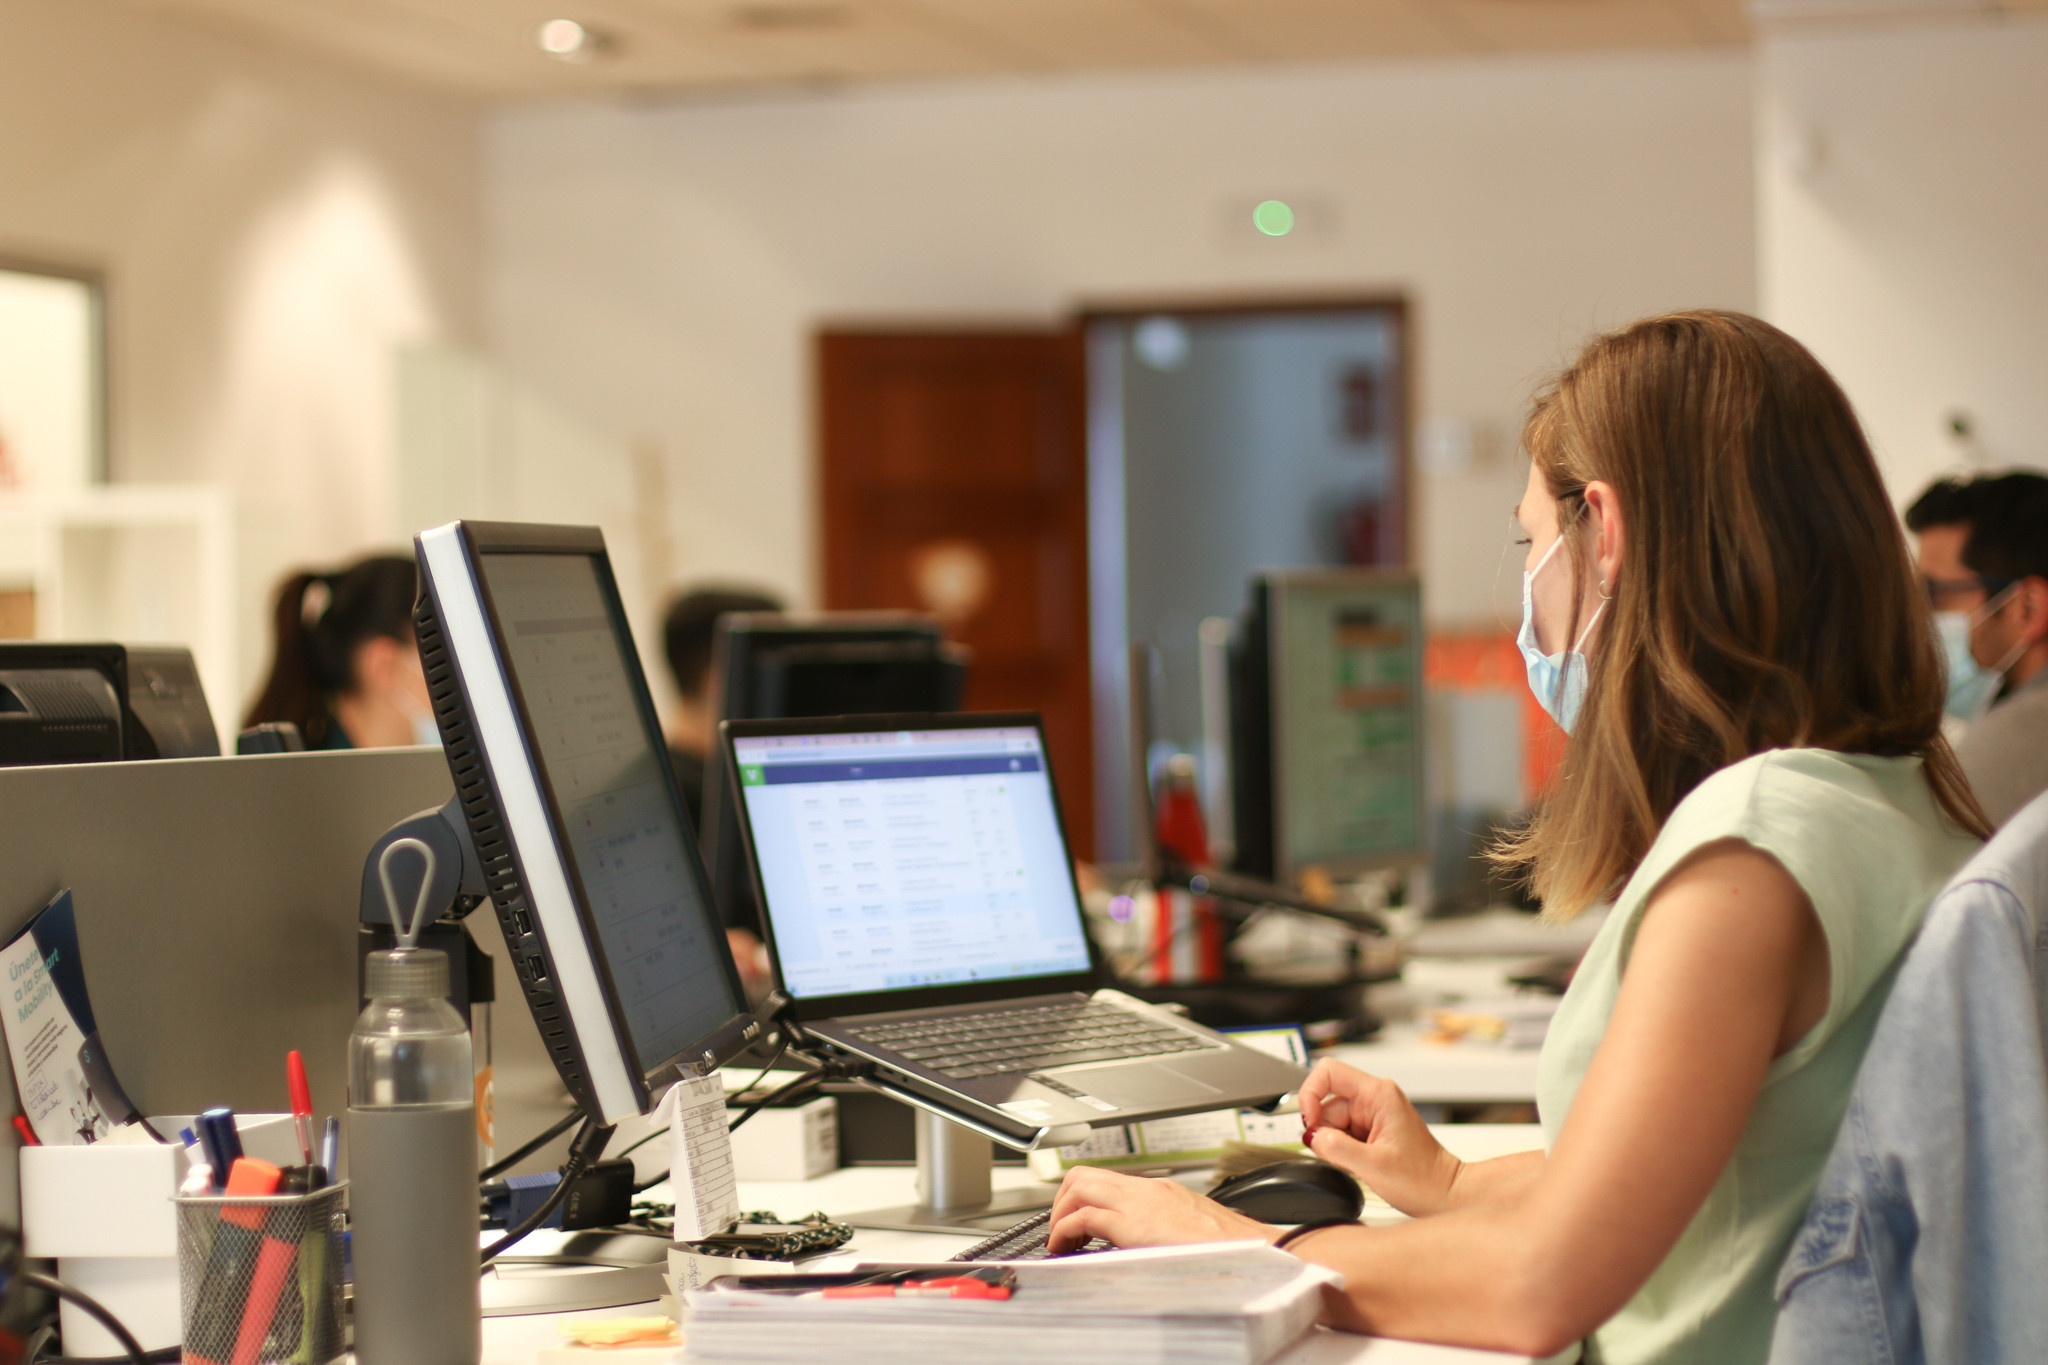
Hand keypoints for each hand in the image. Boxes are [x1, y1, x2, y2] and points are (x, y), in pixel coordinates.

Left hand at [1046, 1166, 1277, 1252]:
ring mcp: (1140, 1202)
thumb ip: (1167, 1229)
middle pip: (1084, 1175)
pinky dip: (1065, 1231)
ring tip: (1061, 1241)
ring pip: (1078, 1186)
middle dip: (1062, 1201)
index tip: (1074, 1221)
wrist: (1257, 1251)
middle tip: (1061, 1229)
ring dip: (1060, 1213)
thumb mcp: (1193, 1231)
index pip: (1107, 1179)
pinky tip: (1067, 1250)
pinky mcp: (1134, 1223)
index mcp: (1161, 1191)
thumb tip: (1150, 1245)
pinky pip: (1084, 1216)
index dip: (1081, 1197)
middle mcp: (1147, 1189)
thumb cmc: (1233, 1247)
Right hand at [1298, 1058, 1461, 1217]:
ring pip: (1332, 1121)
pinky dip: (1343, 1150)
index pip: (1328, 1071)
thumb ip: (1336, 1148)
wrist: (1444, 1193)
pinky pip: (1342, 1132)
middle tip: (1343, 1156)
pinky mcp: (1372, 1128)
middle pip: (1327, 1102)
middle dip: (1326, 1131)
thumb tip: (1312, 1136)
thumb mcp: (1374, 1166)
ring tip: (1360, 1162)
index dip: (1310, 1093)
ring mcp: (1373, 1113)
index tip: (1311, 1123)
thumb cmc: (1424, 1179)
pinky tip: (1361, 1163)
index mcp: (1378, 1094)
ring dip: (1336, 1144)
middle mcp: (1375, 1098)